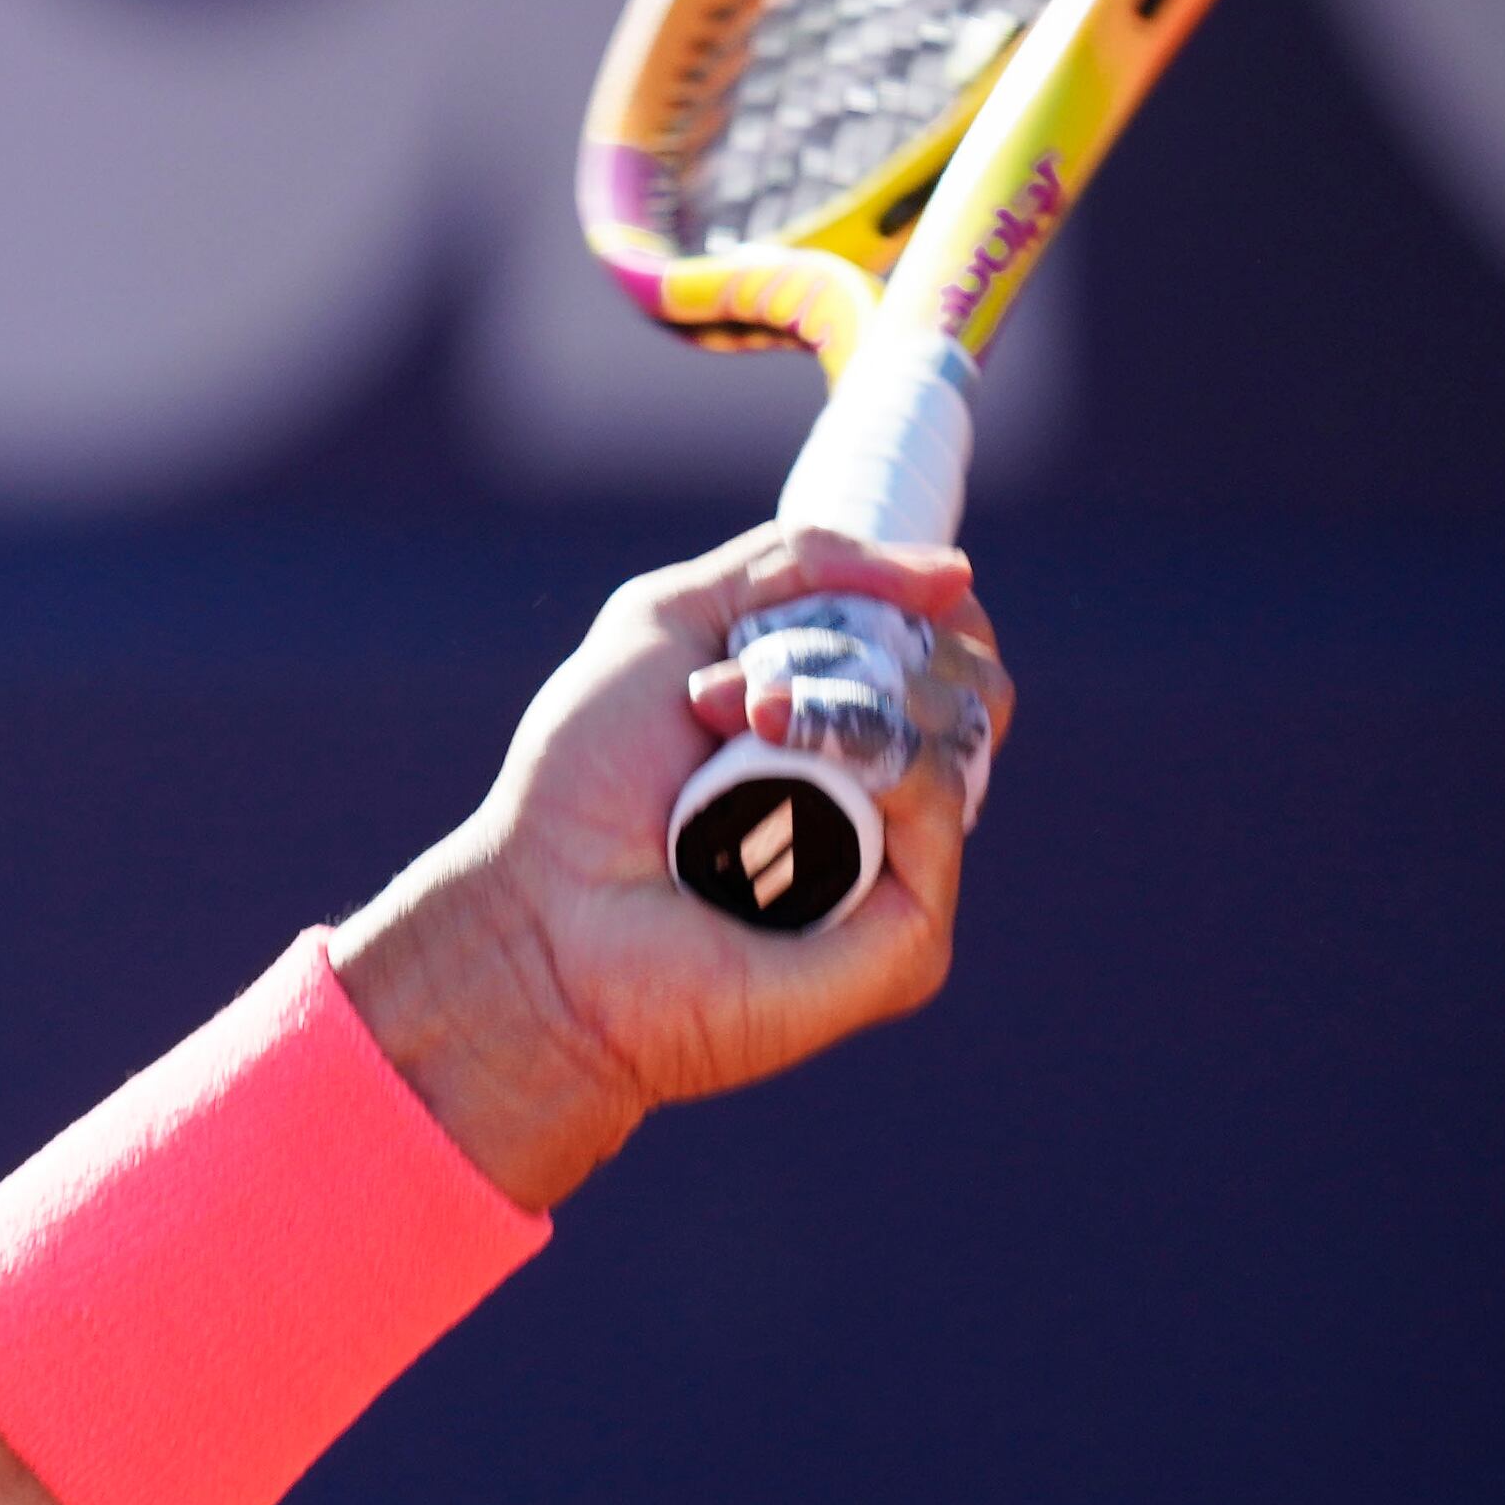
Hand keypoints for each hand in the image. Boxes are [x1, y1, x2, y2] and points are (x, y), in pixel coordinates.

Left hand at [327, 527, 1010, 1208]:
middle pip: (967, 679)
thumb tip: (956, 573)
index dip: (909, 605)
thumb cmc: (582, 783)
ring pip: (956, 729)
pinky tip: (773, 751)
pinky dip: (860, 750)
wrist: (536, 909)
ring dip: (828, 692)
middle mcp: (889, 805)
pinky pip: (936, 802)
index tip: (816, 608)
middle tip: (734, 685)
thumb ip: (794, 567)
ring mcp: (905, 871)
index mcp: (844, 735)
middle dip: (850, 645)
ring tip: (723, 716)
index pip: (952, 646)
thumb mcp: (666, 621)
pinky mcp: (911, 937)